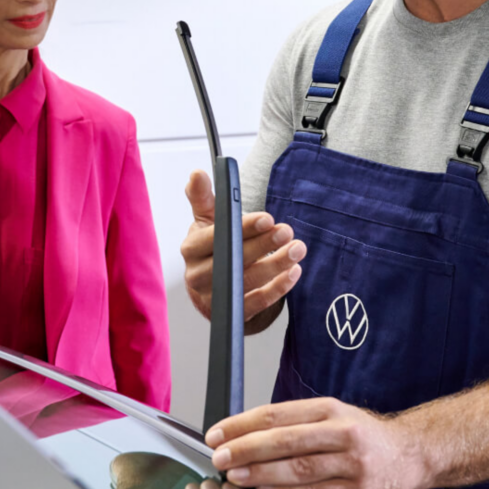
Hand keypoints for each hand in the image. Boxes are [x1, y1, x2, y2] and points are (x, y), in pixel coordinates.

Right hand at [182, 170, 304, 321]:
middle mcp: (198, 275)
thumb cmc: (212, 247)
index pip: (217, 237)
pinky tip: (293, 273)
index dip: (243, 228)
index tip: (267, 218)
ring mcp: (214, 298)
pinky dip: (277, 288)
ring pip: (247, 281)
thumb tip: (197, 173)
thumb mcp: (206, 220)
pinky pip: (257, 303)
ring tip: (297, 249)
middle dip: (263, 245)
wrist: (212, 286)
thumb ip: (202, 196)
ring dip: (276, 265)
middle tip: (287, 231)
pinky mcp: (231, 315)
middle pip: (233, 260)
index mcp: (191, 248)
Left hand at [205, 398, 423, 488]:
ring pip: (298, 468)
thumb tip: (246, 434)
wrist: (410, 453)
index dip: (242, 424)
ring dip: (262, 473)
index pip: (276, 414)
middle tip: (220, 456)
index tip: (218, 433)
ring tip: (236, 475)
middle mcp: (341, 431)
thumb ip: (295, 424)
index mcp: (328, 408)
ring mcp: (352, 463)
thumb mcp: (332, 415)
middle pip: (284, 440)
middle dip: (246, 448)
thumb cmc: (362, 433)